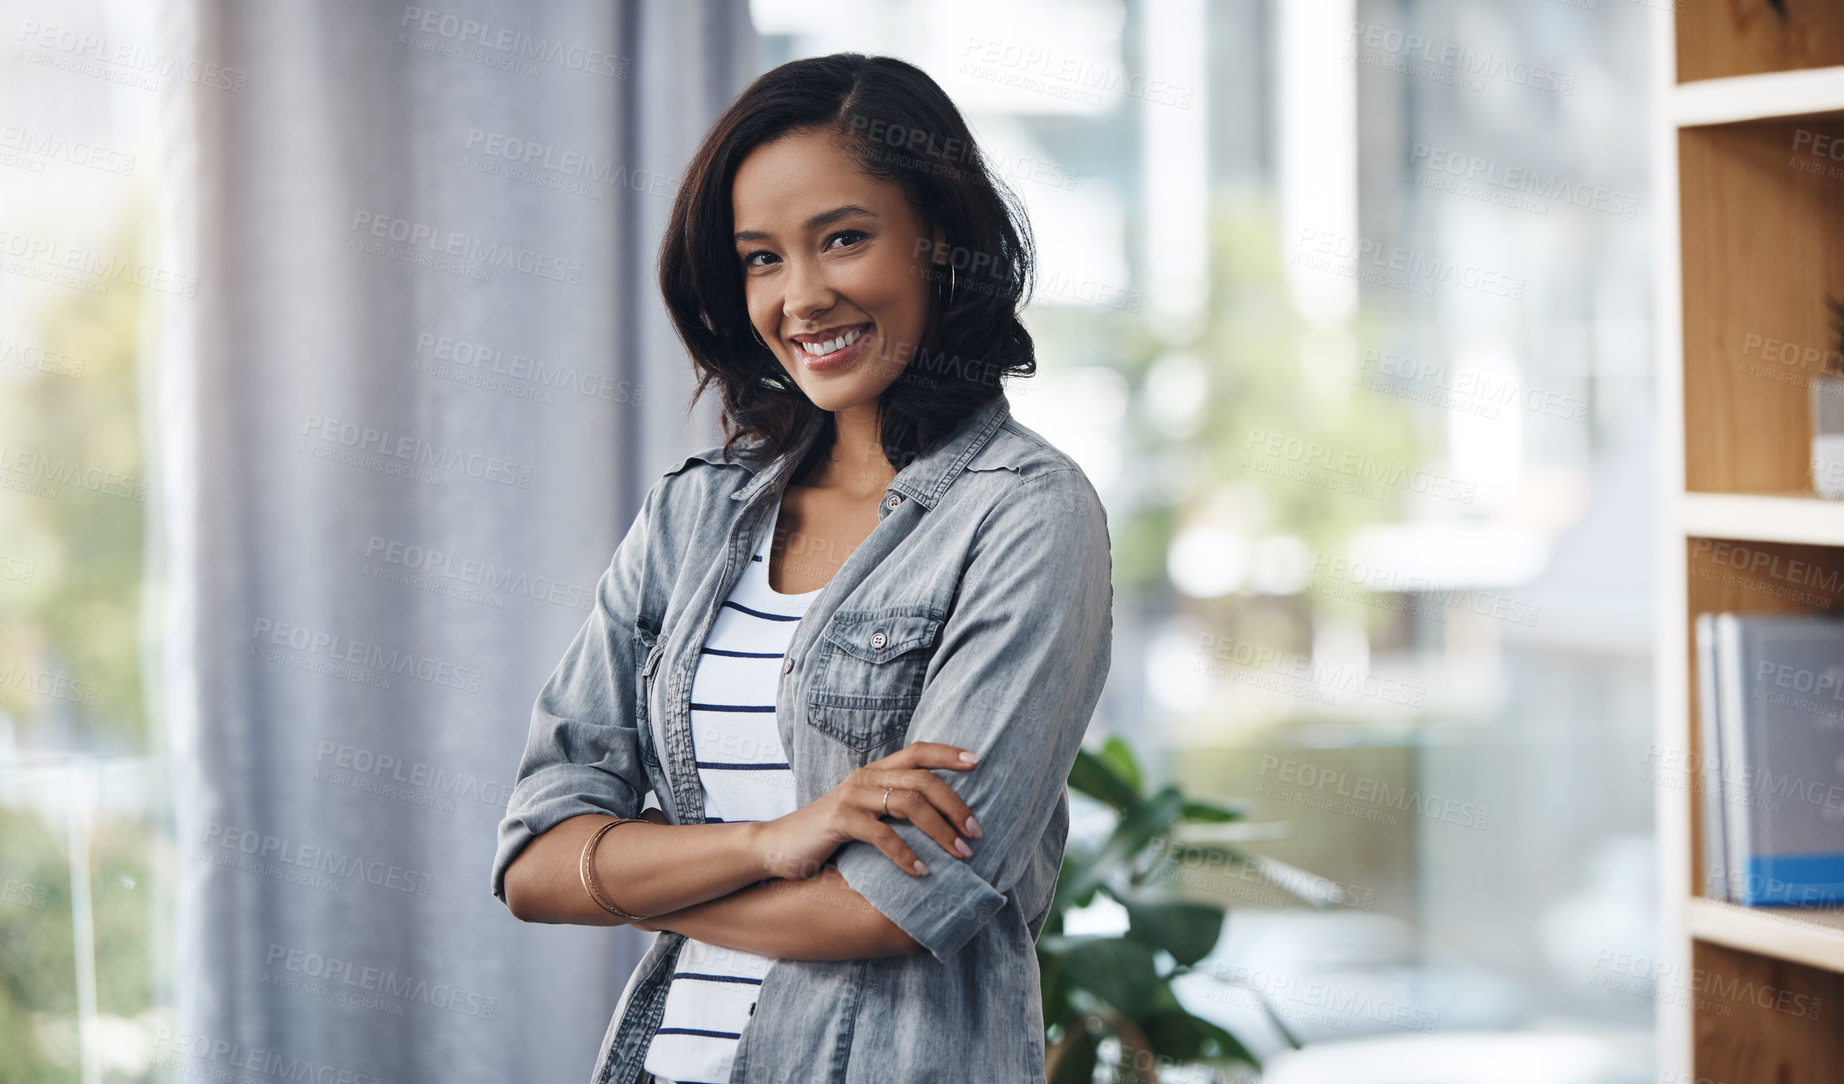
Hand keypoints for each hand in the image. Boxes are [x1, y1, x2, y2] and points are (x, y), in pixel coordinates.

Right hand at [751, 741, 982, 879]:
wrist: (777, 848)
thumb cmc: (827, 835)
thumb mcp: (864, 815)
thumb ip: (893, 809)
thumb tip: (939, 821)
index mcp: (874, 772)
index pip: (917, 750)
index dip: (947, 753)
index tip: (977, 761)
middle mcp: (865, 778)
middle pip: (922, 780)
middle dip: (955, 806)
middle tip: (976, 833)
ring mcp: (851, 797)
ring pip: (908, 804)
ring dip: (940, 831)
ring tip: (960, 854)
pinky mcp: (839, 820)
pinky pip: (882, 834)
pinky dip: (906, 854)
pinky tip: (922, 872)